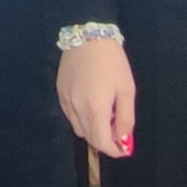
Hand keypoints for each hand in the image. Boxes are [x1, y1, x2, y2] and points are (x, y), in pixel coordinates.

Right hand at [57, 36, 135, 158]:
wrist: (87, 35)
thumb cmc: (112, 62)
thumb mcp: (126, 90)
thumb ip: (125, 119)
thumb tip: (124, 142)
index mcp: (95, 109)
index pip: (102, 143)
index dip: (114, 151)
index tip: (125, 149)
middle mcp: (77, 109)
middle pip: (89, 138)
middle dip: (105, 141)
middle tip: (118, 130)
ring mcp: (65, 101)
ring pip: (78, 129)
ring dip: (93, 131)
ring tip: (106, 116)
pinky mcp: (60, 93)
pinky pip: (70, 116)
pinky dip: (82, 119)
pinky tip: (92, 106)